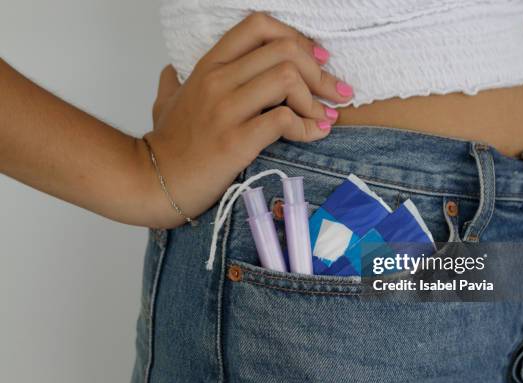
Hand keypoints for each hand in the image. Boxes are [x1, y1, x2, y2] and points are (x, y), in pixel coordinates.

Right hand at [142, 12, 351, 227]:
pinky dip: (307, 127)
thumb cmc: (168, 143)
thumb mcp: (166, 102)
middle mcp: (218, 80)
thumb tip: (172, 73)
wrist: (153, 181)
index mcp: (209, 65)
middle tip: (335, 93)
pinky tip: (313, 135)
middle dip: (320, 73)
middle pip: (284, 51)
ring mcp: (225, 109)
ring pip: (287, 79)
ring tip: (324, 118)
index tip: (316, 61)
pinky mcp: (236, 141)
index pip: (259, 26)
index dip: (296, 38)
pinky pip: (284, 120)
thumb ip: (173, 82)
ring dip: (315, 100)